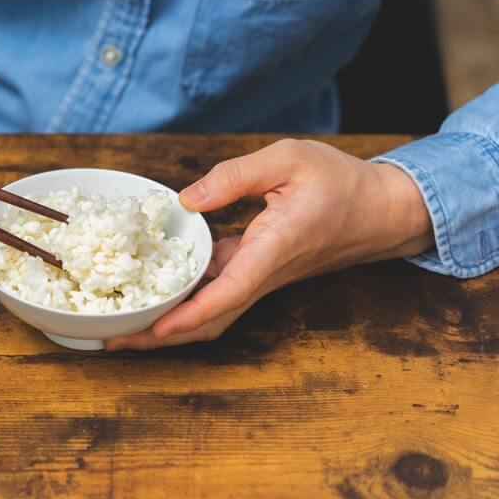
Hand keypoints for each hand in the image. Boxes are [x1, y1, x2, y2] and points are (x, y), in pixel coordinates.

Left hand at [105, 138, 432, 350]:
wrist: (384, 209)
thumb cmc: (341, 181)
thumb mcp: (289, 159)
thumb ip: (236, 176)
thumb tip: (187, 198)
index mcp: (274, 248)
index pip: (229, 292)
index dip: (190, 313)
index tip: (156, 328)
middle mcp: (265, 272)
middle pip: (211, 318)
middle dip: (163, 335)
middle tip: (114, 339)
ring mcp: (262, 275)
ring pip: (214, 312)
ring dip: (172, 325)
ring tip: (127, 327)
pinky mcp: (258, 269)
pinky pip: (219, 294)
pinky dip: (188, 301)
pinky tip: (158, 292)